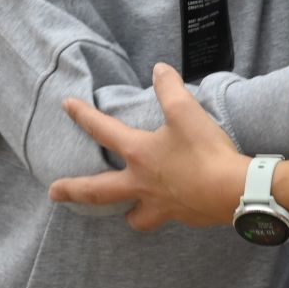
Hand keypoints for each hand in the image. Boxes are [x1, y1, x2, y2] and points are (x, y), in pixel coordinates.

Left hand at [51, 63, 247, 231]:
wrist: (234, 191)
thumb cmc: (205, 151)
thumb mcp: (187, 112)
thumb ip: (170, 88)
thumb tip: (159, 69)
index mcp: (139, 153)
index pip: (103, 130)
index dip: (83, 115)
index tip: (66, 106)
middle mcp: (142, 182)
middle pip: (98, 191)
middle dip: (73, 190)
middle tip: (54, 192)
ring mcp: (160, 204)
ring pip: (132, 215)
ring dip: (125, 212)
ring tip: (124, 210)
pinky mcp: (180, 216)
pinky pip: (162, 218)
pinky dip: (160, 214)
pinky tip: (167, 208)